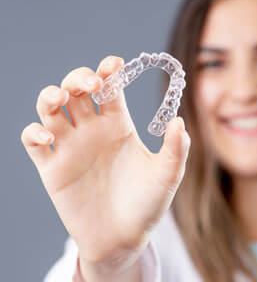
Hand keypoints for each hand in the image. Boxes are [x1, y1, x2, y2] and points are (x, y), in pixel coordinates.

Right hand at [21, 55, 190, 267]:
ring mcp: (70, 146)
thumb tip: (178, 121)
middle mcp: (92, 130)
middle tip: (90, 83)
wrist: (123, 238)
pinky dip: (33, 132)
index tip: (114, 64)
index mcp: (119, 124)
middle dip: (78, 78)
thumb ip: (176, 149)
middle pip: (77, 90)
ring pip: (50, 108)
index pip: (110, 88)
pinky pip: (33, 141)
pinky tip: (48, 137)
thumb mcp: (167, 175)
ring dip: (50, 96)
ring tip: (60, 98)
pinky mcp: (52, 168)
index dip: (109, 71)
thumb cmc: (147, 204)